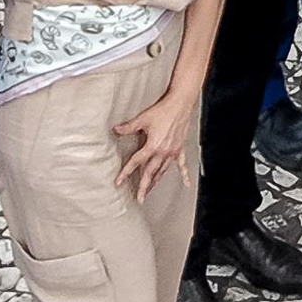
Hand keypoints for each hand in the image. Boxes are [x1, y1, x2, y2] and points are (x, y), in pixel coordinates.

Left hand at [112, 82, 199, 203]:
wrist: (180, 104)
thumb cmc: (163, 110)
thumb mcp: (143, 119)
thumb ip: (129, 127)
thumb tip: (115, 130)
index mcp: (152, 146)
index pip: (136, 162)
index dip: (126, 172)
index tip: (118, 182)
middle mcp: (162, 152)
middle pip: (150, 172)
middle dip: (144, 186)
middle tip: (139, 198)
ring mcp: (172, 152)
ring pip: (162, 171)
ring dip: (156, 181)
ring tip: (150, 190)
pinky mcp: (180, 148)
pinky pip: (182, 164)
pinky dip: (184, 174)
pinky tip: (186, 184)